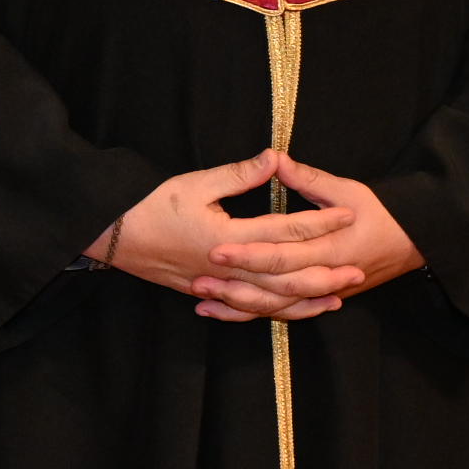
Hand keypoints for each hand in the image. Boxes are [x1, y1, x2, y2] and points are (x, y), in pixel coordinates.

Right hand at [94, 150, 416, 322]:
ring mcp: (218, 285)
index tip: (349, 214)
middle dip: (325, 272)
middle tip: (358, 270)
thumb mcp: (195, 183)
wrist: (110, 235)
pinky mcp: (207, 292)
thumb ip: (240, 174)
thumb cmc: (149, 205)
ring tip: (336, 297)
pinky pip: (248, 309)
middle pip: (287, 276)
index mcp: (229, 238)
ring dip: (306, 300)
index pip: (286, 230)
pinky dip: (274, 311)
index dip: (320, 221)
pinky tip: (292, 309)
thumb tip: (275, 158)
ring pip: (271, 300)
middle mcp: (228, 268)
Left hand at [200, 154, 422, 317]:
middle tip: (199, 277)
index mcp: (331, 247)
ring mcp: (321, 291)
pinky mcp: (316, 299)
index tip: (217, 247)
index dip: (249, 252)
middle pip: (274, 284)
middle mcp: (324, 275)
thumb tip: (275, 158)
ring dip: (237, 304)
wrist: (412, 242)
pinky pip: (280, 312)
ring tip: (201, 298)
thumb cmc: (381, 212)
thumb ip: (309, 179)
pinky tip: (217, 310)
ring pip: (275, 305)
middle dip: (236, 283)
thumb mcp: (348, 190)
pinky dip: (249, 313)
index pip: (283, 253)